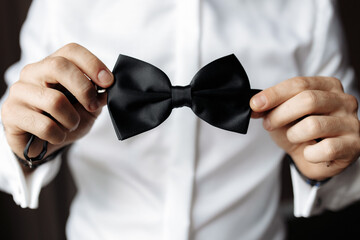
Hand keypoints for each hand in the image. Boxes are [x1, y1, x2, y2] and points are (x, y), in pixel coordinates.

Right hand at [1, 43, 113, 160]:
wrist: (44, 143)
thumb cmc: (65, 120)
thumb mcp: (88, 107)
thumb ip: (98, 95)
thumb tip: (108, 88)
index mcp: (53, 65)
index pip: (71, 51)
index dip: (93, 64)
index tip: (109, 82)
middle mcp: (33, 73)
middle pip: (58, 66)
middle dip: (83, 89)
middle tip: (93, 107)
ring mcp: (19, 91)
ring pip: (54, 100)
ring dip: (72, 119)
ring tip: (71, 125)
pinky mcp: (10, 113)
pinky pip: (44, 125)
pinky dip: (58, 135)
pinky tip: (57, 135)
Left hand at [250, 76, 359, 180]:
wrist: (317, 159)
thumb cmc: (301, 133)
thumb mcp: (283, 116)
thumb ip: (270, 108)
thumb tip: (255, 106)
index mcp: (327, 86)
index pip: (299, 84)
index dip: (274, 94)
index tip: (255, 104)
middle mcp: (344, 101)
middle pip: (308, 100)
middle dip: (281, 114)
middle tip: (269, 124)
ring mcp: (352, 123)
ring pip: (313, 125)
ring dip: (293, 135)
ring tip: (293, 138)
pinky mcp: (355, 145)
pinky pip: (325, 149)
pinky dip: (309, 154)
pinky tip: (309, 152)